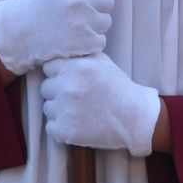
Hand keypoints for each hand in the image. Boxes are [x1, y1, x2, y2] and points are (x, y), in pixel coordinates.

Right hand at [0, 0, 113, 76]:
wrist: (20, 34)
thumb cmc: (39, 8)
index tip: (86, 1)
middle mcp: (77, 0)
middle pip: (107, 2)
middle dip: (98, 8)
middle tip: (81, 14)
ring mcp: (82, 21)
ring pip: (105, 22)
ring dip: (95, 26)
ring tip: (75, 28)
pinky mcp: (85, 41)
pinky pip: (101, 41)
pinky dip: (91, 44)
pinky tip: (74, 41)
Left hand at [40, 55, 161, 156]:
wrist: (136, 119)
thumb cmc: (120, 90)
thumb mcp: (103, 63)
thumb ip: (80, 56)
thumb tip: (63, 51)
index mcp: (75, 68)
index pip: (48, 68)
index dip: (59, 76)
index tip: (71, 83)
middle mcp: (68, 87)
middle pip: (45, 89)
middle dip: (58, 94)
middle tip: (77, 101)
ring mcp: (66, 110)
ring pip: (48, 109)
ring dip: (60, 112)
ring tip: (80, 114)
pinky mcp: (67, 130)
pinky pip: (51, 128)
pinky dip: (62, 129)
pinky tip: (78, 126)